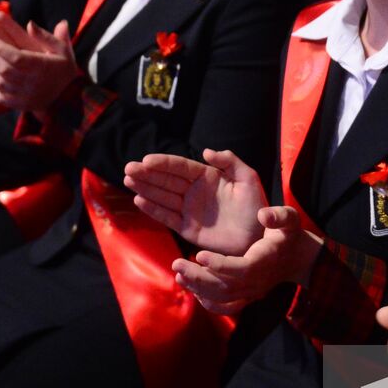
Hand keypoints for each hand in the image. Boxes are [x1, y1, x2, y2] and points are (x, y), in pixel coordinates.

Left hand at [0, 10, 80, 113]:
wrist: (67, 97)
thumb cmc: (62, 69)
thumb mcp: (63, 49)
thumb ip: (47, 37)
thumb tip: (30, 24)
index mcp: (42, 67)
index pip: (16, 57)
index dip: (0, 46)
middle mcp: (32, 83)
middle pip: (4, 68)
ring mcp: (23, 96)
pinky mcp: (17, 105)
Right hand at [124, 148, 268, 255]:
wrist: (259, 236)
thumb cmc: (255, 206)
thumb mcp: (248, 178)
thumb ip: (230, 161)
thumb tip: (206, 151)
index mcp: (207, 176)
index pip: (180, 167)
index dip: (163, 163)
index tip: (146, 160)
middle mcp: (195, 191)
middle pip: (166, 180)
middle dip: (147, 174)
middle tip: (129, 168)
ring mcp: (190, 210)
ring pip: (163, 196)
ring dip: (145, 189)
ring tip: (128, 180)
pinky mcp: (188, 228)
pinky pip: (167, 217)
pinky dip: (153, 210)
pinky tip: (139, 200)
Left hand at [168, 206, 321, 315]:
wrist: (297, 258)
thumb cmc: (289, 234)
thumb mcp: (291, 219)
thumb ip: (279, 216)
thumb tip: (263, 215)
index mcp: (266, 261)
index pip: (242, 269)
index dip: (221, 265)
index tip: (199, 254)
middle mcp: (258, 282)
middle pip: (226, 287)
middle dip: (199, 277)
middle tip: (177, 264)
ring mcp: (252, 292)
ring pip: (222, 298)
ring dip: (198, 288)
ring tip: (179, 273)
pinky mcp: (247, 297)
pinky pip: (226, 306)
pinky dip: (208, 302)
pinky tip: (192, 289)